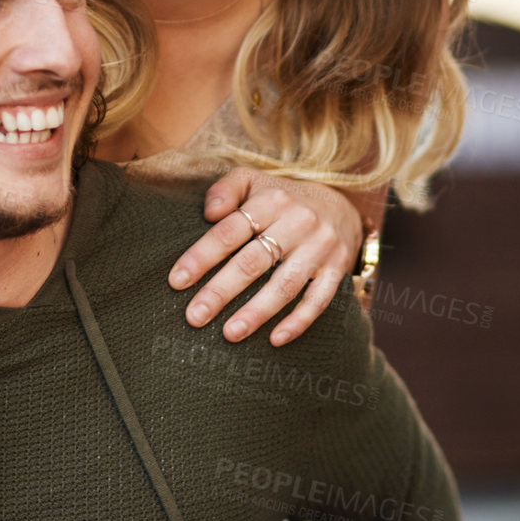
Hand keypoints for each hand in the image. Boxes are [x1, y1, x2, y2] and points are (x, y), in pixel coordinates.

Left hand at [167, 167, 364, 346]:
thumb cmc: (281, 198)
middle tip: (195, 316)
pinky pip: (319, 299)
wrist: (342, 204)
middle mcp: (298, 223)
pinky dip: (299, 321)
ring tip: (230, 334)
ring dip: (257, 312)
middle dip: (221, 291)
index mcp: (271, 201)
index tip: (177, 282)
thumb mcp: (252, 180)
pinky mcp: (337, 268)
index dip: (202, 257)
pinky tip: (275, 339)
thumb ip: (225, 190)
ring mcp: (320, 248)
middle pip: (253, 262)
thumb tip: (209, 214)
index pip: (229, 232)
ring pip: (285, 285)